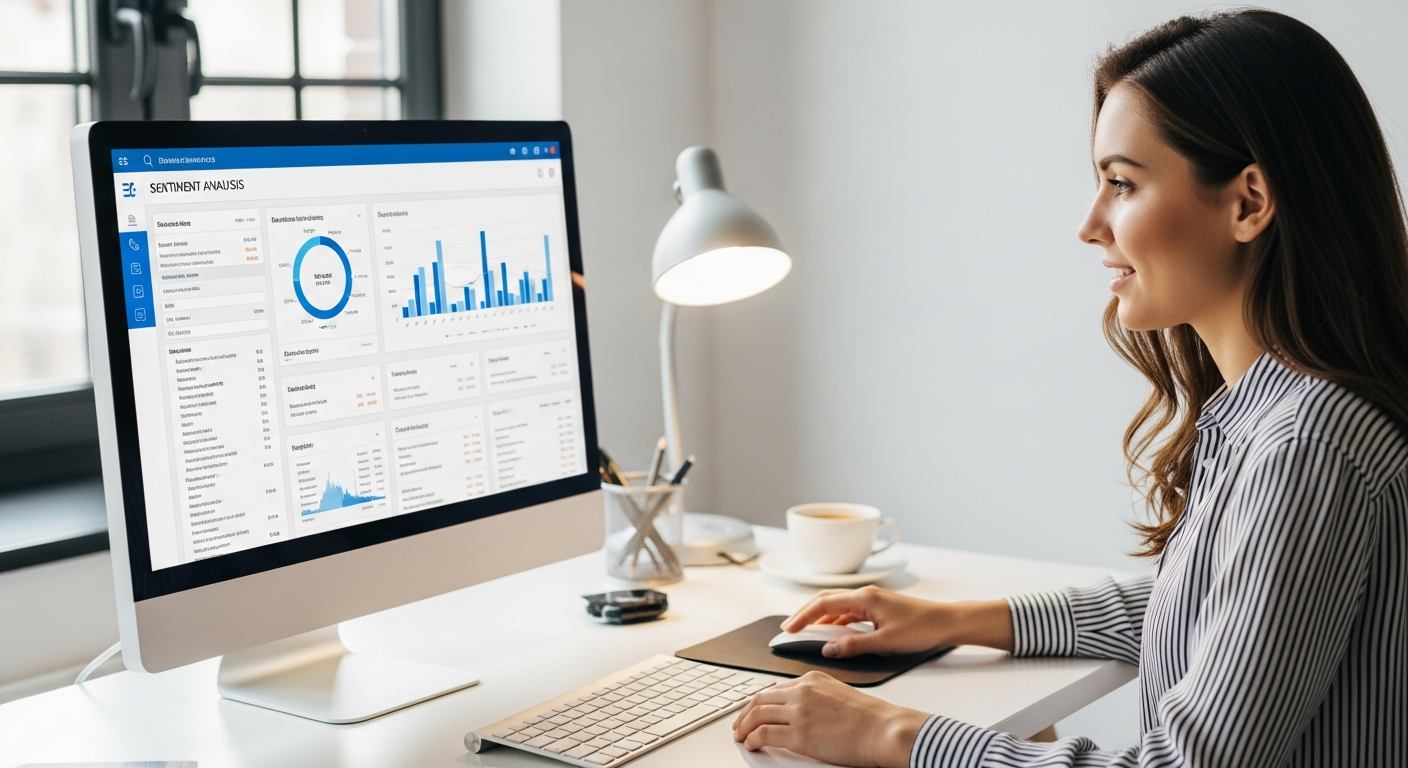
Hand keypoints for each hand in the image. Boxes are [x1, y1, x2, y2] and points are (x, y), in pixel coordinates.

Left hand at [732, 671, 928, 766]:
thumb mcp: (839, 695)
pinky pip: (763, 734)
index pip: (775, 689)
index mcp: (811, 679)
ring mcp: (798, 711)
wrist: (884, 729)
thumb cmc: (871, 718)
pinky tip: (752, 744)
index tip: (753, 711)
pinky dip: (752, 739)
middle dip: (745, 713)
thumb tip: (801, 712)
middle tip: (740, 725)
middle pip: (760, 699)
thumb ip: (816, 698)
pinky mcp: (798, 733)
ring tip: (741, 736)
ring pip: (756, 715)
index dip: (759, 702)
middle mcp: (801, 691)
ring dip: (744, 726)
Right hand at [783, 585, 1013, 657]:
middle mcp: (865, 594)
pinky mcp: (878, 607)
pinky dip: (836, 619)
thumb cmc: (921, 629)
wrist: (946, 622)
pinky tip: (833, 631)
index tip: (789, 629)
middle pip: (826, 600)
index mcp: (864, 598)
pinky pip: (849, 611)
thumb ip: (853, 645)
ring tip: (806, 630)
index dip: (803, 617)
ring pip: (837, 605)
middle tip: (789, 628)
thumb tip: (828, 649)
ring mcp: (872, 599)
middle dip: (805, 613)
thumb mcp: (884, 642)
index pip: (823, 604)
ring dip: (820, 616)